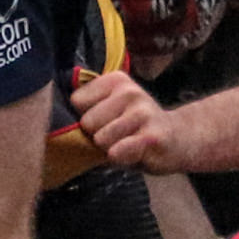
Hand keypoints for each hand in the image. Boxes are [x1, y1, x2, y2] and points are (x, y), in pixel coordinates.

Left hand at [72, 68, 191, 173]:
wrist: (179, 139)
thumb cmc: (136, 128)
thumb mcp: (112, 111)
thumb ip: (88, 110)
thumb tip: (59, 126)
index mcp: (115, 80)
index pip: (77, 101)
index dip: (86, 118)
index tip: (104, 121)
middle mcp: (129, 92)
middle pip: (87, 122)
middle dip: (97, 136)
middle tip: (118, 136)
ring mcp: (142, 112)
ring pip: (100, 139)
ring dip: (110, 149)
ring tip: (127, 143)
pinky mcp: (151, 136)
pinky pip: (117, 151)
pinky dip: (120, 158)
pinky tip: (135, 153)